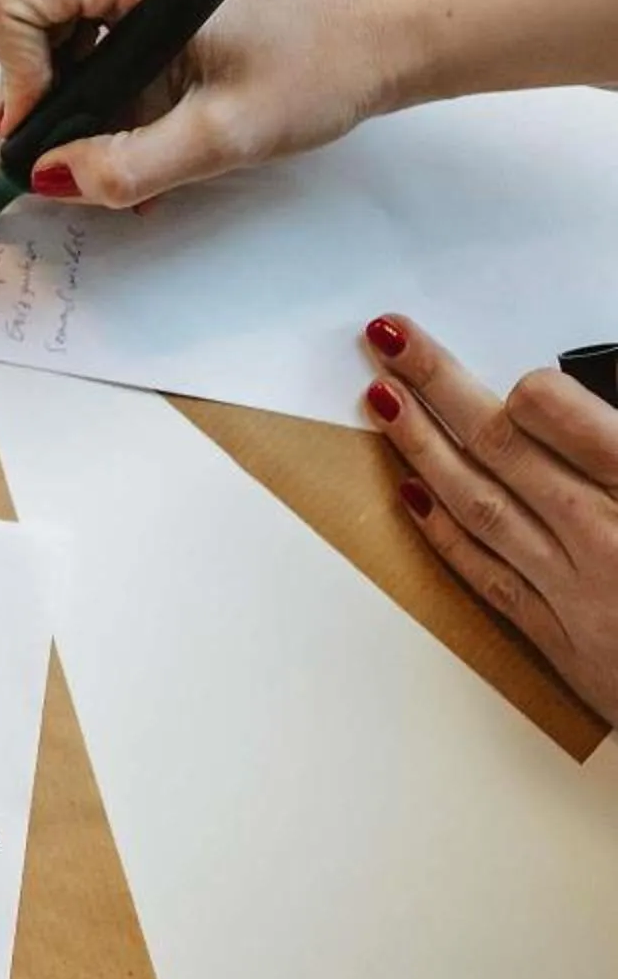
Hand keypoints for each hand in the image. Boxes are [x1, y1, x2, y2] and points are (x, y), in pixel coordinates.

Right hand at [0, 0, 412, 208]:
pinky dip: (107, 58)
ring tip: (138, 131)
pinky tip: (152, 98)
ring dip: (82, 80)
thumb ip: (125, 165)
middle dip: (53, 88)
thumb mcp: (223, 134)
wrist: (392, 25)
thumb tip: (48, 177)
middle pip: (28, 9)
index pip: (6, 2)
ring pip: (58, 11)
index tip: (55, 130)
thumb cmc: (323, 66)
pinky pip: (92, 4)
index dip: (16, 74)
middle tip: (95, 147)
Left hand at [364, 315, 617, 723]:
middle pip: (502, 447)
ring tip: (382, 398)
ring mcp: (577, 592)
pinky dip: (442, 531)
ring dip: (420, 446)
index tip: (512, 371)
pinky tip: (406, 491)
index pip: (559, 420)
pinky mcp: (563, 641)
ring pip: (478, 503)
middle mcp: (607, 540)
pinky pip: (486, 575)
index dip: (527, 389)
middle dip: (437, 384)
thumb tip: (578, 403)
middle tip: (390, 337)